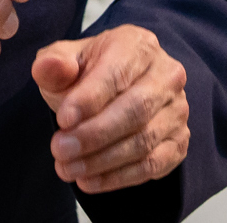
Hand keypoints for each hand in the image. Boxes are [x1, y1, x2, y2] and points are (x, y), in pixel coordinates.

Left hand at [35, 24, 188, 192]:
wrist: (117, 92)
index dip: (90, 98)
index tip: (63, 120)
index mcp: (138, 45)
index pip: (117, 72)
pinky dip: (118, 178)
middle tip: (60, 149)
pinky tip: (88, 181)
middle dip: (94, 134)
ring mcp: (177, 110)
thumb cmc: (89, 74)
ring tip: (67, 168)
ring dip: (102, 160)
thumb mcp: (66, 62)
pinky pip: (153, 165)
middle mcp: (166, 75)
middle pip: (135, 109)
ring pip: (144, 141)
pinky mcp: (179, 142)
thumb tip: (47, 68)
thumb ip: (53, 64)